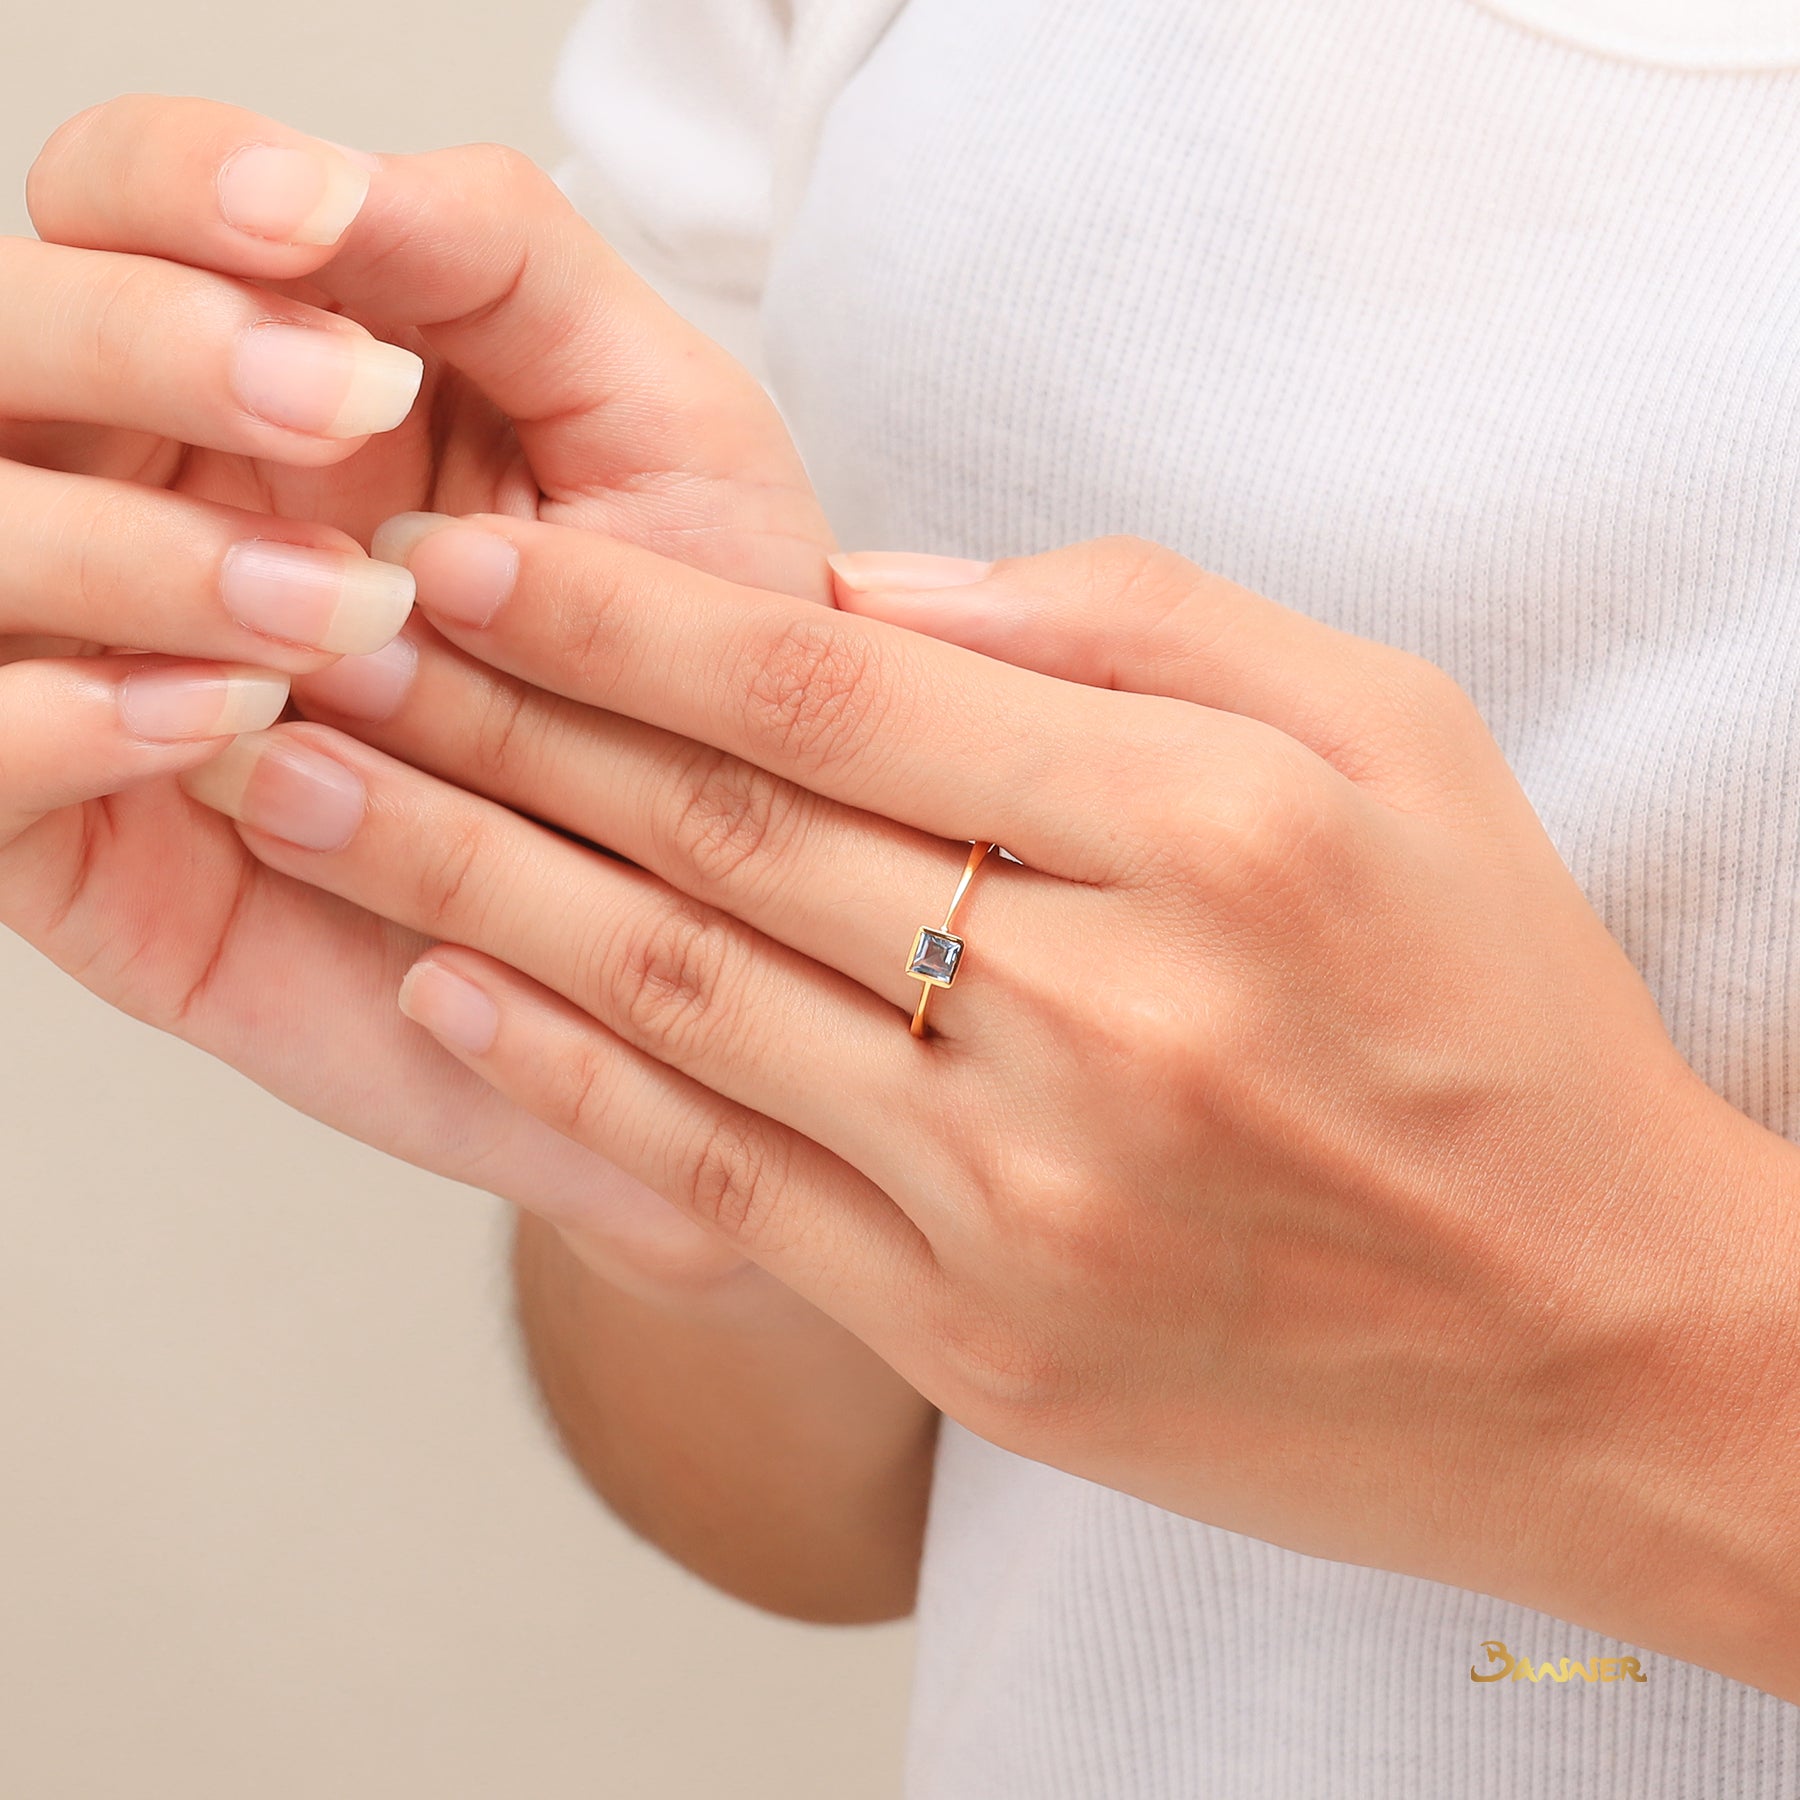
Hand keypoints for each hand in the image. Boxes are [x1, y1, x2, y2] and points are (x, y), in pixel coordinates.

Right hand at [4, 97, 830, 1280]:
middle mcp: (153, 498)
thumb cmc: (691, 686)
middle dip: (142, 343)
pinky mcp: (85, 842)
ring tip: (337, 612)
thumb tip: (341, 186)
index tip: (324, 233)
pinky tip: (238, 728)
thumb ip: (513, 275)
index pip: (119, 207)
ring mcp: (94, 663)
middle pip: (0, 341)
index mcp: (265, 380)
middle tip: (344, 406)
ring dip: (126, 546)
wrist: (707, 932)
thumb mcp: (663, 444)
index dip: (184, 189)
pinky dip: (65, 721)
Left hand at [183, 513, 1796, 1664]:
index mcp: (1211, 833)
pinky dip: (565, 1083)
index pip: (834, 688)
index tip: (466, 554)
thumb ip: (1139, 626)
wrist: (1588, 1334)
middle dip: (491, 720)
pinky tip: (443, 985)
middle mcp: (1103, 1017)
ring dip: (465, 879)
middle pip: (722, 834)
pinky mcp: (978, 1336)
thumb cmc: (1500, 1012)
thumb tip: (878, 587)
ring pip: (682, 1002)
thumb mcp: (1393, 737)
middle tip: (320, 639)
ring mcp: (1023, 1200)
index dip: (620, 609)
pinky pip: (725, 1184)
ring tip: (304, 786)